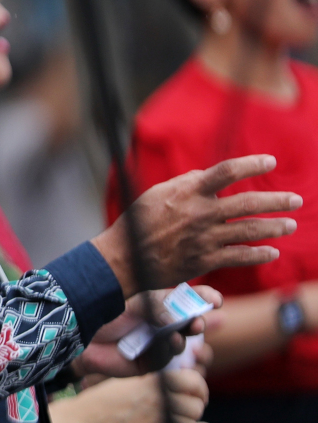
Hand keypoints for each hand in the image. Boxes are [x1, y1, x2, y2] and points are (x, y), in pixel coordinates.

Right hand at [50, 370, 207, 422]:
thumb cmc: (101, 400)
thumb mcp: (128, 382)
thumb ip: (154, 382)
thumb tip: (177, 386)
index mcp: (155, 381)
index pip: (196, 381)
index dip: (199, 390)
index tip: (195, 396)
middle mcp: (161, 400)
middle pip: (197, 407)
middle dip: (190, 412)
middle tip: (178, 414)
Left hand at [74, 287, 220, 376]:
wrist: (81, 335)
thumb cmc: (105, 314)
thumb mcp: (133, 304)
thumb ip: (156, 307)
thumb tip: (179, 317)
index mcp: (160, 305)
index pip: (187, 299)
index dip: (204, 298)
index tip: (216, 300)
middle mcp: (162, 324)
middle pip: (189, 323)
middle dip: (198, 321)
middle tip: (199, 321)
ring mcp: (157, 343)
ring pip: (181, 342)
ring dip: (184, 337)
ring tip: (183, 332)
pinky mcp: (150, 362)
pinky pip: (165, 357)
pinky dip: (169, 350)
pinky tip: (170, 342)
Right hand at [93, 155, 298, 297]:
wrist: (125, 257)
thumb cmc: (139, 221)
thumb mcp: (157, 193)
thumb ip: (186, 183)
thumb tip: (210, 176)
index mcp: (187, 192)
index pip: (226, 172)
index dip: (252, 164)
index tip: (271, 161)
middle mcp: (199, 214)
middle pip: (248, 203)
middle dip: (277, 201)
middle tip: (296, 199)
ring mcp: (204, 239)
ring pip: (250, 231)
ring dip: (275, 227)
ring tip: (290, 225)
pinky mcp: (205, 261)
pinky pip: (240, 257)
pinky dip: (260, 254)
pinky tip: (273, 252)